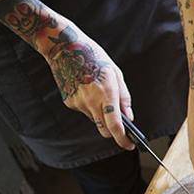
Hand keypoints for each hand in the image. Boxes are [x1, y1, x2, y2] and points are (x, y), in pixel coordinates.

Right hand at [42, 24, 133, 149]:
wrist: (64, 48)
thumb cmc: (94, 57)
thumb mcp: (115, 73)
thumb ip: (124, 97)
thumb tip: (129, 117)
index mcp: (107, 94)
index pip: (115, 126)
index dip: (123, 139)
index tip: (129, 145)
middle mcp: (92, 102)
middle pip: (104, 130)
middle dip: (113, 132)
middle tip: (120, 126)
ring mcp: (78, 103)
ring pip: (94, 119)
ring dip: (100, 114)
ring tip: (99, 93)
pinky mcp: (69, 102)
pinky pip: (84, 111)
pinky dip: (89, 106)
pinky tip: (86, 89)